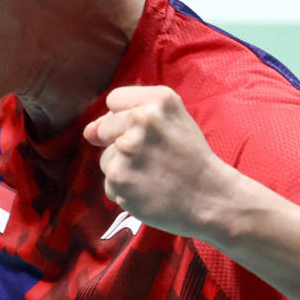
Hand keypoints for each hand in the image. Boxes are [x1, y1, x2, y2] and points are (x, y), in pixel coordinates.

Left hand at [82, 85, 230, 235]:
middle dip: (120, 144)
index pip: (114, 100)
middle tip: (152, 158)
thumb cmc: (191, 159)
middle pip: (104, 128)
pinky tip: (148, 191)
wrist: (210, 199)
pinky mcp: (119, 178)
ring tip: (153, 176)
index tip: (144, 133)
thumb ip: (130, 115)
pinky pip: (109, 183)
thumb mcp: (173, 120)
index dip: (124, 118)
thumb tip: (88, 131)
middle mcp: (141, 119)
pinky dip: (125, 191)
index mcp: (158, 100)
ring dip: (123, 170)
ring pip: (105, 158)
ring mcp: (128, 149)